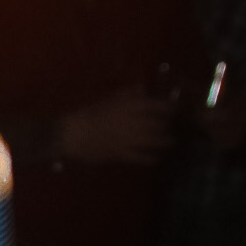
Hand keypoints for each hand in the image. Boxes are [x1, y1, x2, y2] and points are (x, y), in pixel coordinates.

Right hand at [54, 88, 175, 166]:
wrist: (71, 134)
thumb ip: (126, 95)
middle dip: (168, 126)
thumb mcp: (107, 101)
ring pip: (154, 140)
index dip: (168, 108)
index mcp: (129, 105)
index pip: (157, 105)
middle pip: (159, 124)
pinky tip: (156, 158)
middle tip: (172, 127)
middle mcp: (133, 121)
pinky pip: (142, 156)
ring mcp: (128, 138)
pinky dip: (151, 158)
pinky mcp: (122, 153)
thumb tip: (142, 87)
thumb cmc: (87, 114)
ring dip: (164, 141)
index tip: (174, 110)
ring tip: (170, 142)